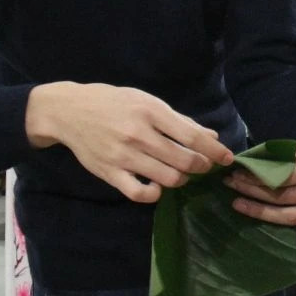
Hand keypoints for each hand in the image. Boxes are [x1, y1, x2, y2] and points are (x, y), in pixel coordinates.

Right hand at [26, 83, 234, 203]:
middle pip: (184, 160)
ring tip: (180, 173)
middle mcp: (138, 134)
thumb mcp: (146, 101)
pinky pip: (140, 193)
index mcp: (150, 111)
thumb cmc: (112, 102)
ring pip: (168, 178)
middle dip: (201, 166)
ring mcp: (123, 156)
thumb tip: (211, 136)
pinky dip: (155, 193)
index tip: (227, 158)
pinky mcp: (110, 173)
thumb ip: (178, 121)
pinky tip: (157, 186)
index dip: (215, 151)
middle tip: (202, 166)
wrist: (69, 111)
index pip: (192, 137)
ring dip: (181, 179)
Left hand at [225, 127, 295, 262]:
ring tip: (239, 205)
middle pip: (285, 197)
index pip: (285, 177)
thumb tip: (249, 165)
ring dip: (264, 214)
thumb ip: (280, 157)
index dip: (259, 177)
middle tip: (232, 185)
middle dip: (255, 192)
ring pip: (294, 216)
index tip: (238, 173)